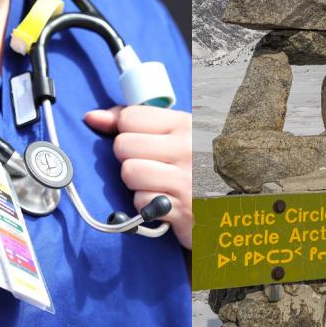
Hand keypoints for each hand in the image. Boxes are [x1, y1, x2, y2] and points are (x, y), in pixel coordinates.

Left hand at [85, 106, 191, 248]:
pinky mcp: (181, 209)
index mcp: (187, 125)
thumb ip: (135, 122)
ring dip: (135, 183)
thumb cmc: (197, 166)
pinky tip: (162, 202)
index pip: (130, 117)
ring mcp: (186, 179)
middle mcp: (188, 148)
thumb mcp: (177, 135)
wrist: (233, 204)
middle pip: (123, 146)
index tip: (139, 140)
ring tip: (155, 184)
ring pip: (129, 172)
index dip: (126, 131)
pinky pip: (141, 202)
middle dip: (129, 158)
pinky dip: (145, 206)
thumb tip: (92, 117)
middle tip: (150, 165)